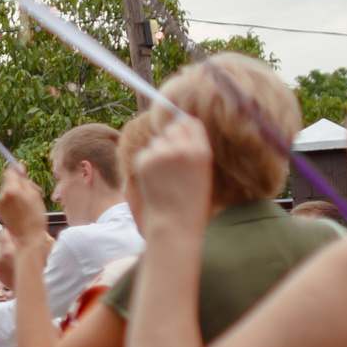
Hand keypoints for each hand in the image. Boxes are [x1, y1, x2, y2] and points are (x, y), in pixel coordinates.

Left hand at [0, 167, 49, 246]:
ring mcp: (0, 204)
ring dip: (15, 192)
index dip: (18, 171)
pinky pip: (6, 199)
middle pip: (7, 181)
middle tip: (30, 191)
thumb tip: (19, 168)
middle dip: (18, 183)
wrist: (28, 236)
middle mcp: (2, 195)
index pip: (10, 172)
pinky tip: (22, 208)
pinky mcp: (0, 210)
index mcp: (11, 190)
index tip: (25, 173)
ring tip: (27, 202)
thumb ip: (25, 180)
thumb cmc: (35, 216)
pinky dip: (13, 200)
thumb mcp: (34, 194)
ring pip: (7, 190)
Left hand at [130, 116, 215, 237]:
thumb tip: (177, 123)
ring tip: (164, 175)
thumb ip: (193, 148)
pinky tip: (154, 179)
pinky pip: (144, 152)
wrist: (174, 224)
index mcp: (201, 151)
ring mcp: (162, 154)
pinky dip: (146, 162)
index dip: (185, 130)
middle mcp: (182, 148)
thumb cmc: (191, 202)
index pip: (191, 122)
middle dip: (171, 140)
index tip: (181, 139)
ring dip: (158, 152)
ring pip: (157, 141)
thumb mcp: (202, 171)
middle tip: (172, 162)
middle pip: (173, 128)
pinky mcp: (145, 161)